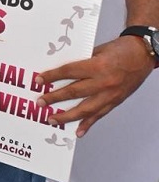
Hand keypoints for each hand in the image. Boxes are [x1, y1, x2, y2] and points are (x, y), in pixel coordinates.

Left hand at [36, 36, 153, 136]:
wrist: (143, 54)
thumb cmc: (120, 49)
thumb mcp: (97, 50)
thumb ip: (81, 61)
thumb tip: (61, 72)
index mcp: (98, 66)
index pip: (69, 72)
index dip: (52, 76)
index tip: (39, 80)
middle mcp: (104, 82)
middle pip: (74, 92)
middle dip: (54, 98)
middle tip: (40, 102)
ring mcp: (111, 94)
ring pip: (86, 109)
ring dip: (67, 116)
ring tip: (53, 119)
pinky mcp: (116, 102)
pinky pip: (100, 115)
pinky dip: (88, 124)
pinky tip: (78, 131)